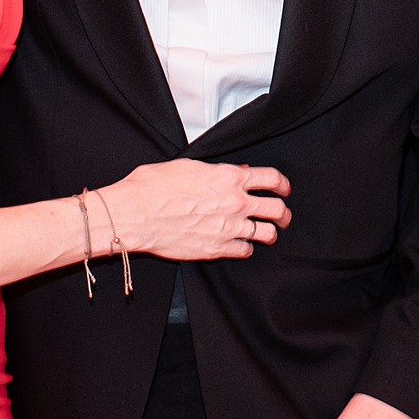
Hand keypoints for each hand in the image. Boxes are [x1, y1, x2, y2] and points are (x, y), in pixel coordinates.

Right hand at [98, 161, 291, 259]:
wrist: (135, 214)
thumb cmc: (153, 187)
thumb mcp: (189, 167)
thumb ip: (218, 171)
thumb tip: (236, 173)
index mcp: (229, 178)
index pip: (271, 179)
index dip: (282, 184)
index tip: (283, 189)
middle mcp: (235, 203)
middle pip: (277, 209)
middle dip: (283, 214)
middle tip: (282, 216)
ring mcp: (229, 228)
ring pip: (266, 234)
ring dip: (269, 233)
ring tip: (268, 234)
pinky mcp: (217, 249)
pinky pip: (245, 251)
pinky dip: (246, 248)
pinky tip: (242, 246)